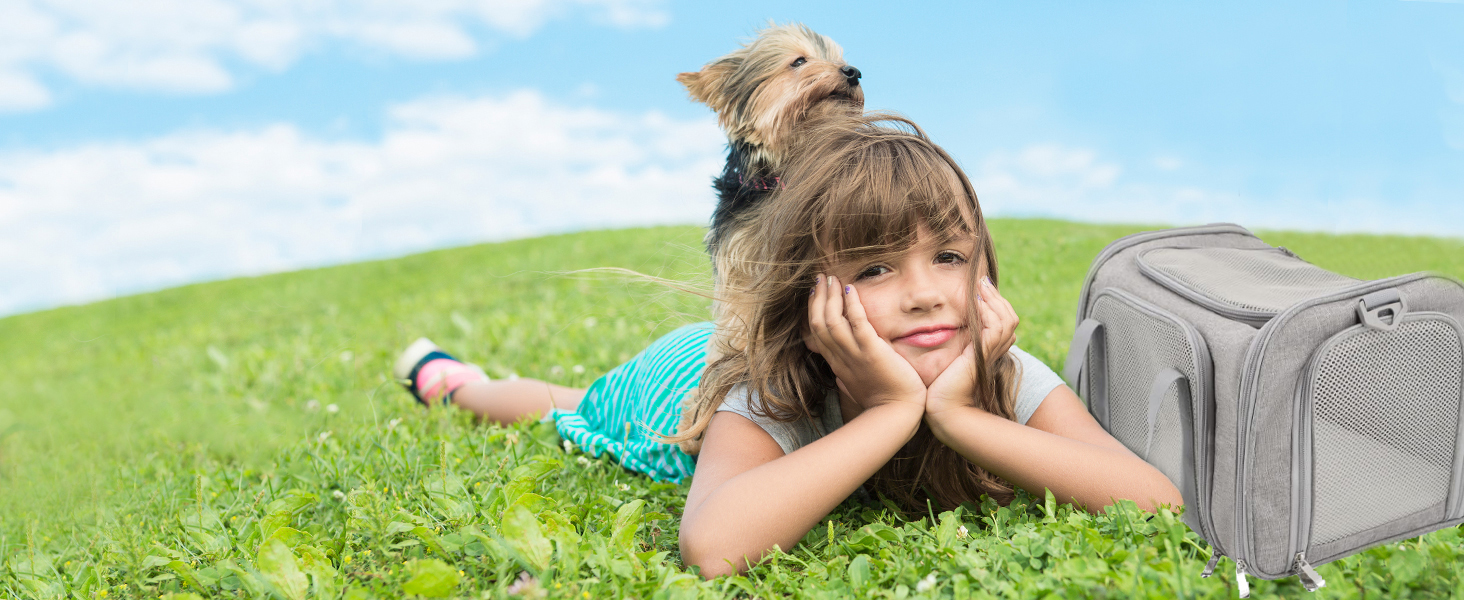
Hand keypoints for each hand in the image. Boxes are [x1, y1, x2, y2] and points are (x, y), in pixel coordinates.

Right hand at [804, 274, 926, 411]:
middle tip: (820, 278)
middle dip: (818, 298)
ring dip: (831, 296)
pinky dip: (852, 305)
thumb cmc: (882, 402)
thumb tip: (838, 375)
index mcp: (837, 364)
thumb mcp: (857, 386)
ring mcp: (855, 355)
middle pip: (819, 323)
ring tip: (832, 278)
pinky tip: (851, 289)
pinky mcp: (872, 352)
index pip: (816, 333)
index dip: (814, 310)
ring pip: (832, 321)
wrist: (896, 414)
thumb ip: (846, 376)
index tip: (816, 294)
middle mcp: (841, 357)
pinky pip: (857, 323)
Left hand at [924, 277, 1019, 417]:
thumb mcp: (945, 360)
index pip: (1001, 321)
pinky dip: (988, 312)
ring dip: (993, 299)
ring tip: (980, 286)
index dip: (994, 303)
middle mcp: (993, 351)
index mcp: (986, 350)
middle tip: (982, 280)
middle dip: (996, 297)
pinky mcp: (981, 355)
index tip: (979, 287)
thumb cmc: (938, 389)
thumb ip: (948, 345)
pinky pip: (994, 327)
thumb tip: (934, 329)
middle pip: (1009, 317)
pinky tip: (976, 302)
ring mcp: (990, 353)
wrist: (942, 410)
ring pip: (1006, 319)